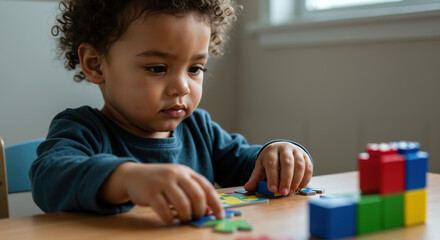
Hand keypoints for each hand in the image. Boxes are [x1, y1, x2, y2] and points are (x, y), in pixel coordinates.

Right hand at [99, 162, 223, 222]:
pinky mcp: (150, 193)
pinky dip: (169, 218)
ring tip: (183, 218)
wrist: (134, 175)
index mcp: (186, 172)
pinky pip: (164, 211)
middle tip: (197, 217)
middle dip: (200, 211)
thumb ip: (193, 192)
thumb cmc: (161, 181)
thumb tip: (208, 210)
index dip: (216, 203)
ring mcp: (163, 183)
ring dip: (186, 216)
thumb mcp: (179, 181)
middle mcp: (176, 175)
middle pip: (197, 196)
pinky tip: (168, 217)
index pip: (206, 187)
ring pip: (183, 204)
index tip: (220, 216)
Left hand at [244, 142, 312, 194]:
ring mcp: (297, 151)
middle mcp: (285, 148)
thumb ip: (256, 177)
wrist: (281, 149)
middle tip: (283, 193)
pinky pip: (308, 168)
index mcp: (271, 150)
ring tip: (291, 191)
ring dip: (296, 180)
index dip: (272, 177)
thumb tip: (248, 187)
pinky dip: (305, 179)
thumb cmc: (270, 160)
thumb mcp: (261, 166)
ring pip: (299, 165)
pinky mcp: (306, 156)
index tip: (272, 190)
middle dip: (286, 180)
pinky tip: (299, 187)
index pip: (272, 163)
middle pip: (287, 163)